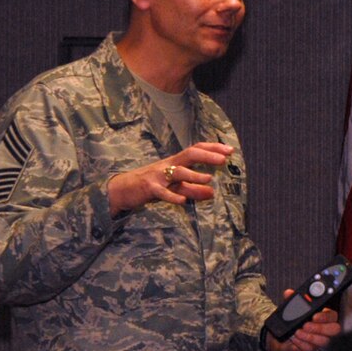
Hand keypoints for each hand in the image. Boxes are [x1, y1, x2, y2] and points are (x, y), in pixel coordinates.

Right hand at [108, 142, 233, 215]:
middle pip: (189, 154)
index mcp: (175, 162)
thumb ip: (193, 189)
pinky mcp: (149, 188)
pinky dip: (172, 196)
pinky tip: (183, 201)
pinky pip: (162, 192)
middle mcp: (168, 165)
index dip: (212, 149)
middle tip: (223, 160)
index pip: (196, 149)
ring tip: (208, 179)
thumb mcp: (174, 186)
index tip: (230, 150)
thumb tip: (212, 192)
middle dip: (207, 156)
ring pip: (177, 172)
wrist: (121, 189)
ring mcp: (158, 176)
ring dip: (193, 175)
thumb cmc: (151, 185)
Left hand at [265, 293, 340, 350]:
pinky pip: (312, 350)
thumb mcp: (291, 309)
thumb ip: (291, 300)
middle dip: (319, 328)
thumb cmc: (292, 322)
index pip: (332, 315)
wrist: (282, 338)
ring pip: (324, 341)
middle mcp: (326, 329)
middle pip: (334, 330)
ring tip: (297, 332)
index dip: (325, 316)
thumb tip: (289, 293)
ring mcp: (322, 341)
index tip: (314, 316)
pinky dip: (303, 345)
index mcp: (324, 316)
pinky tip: (295, 340)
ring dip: (310, 337)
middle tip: (305, 325)